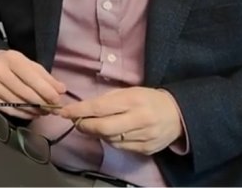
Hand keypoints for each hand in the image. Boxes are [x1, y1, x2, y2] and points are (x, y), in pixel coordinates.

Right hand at [0, 50, 65, 118]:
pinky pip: (7, 110)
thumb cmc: (15, 66)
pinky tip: (31, 114)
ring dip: (33, 110)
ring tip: (43, 112)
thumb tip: (61, 90)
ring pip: (16, 102)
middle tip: (52, 110)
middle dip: (41, 103)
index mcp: (11, 58)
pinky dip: (22, 114)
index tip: (57, 100)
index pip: (31, 77)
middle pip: (23, 92)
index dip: (46, 90)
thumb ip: (47, 78)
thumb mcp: (31, 66)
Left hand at [57, 87, 183, 154]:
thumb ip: (105, 100)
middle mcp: (139, 120)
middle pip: (102, 128)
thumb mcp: (128, 91)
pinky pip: (120, 147)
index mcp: (133, 100)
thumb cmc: (147, 99)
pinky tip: (112, 132)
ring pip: (109, 140)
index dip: (78, 111)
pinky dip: (110, 140)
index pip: (99, 108)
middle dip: (84, 126)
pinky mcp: (146, 149)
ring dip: (96, 133)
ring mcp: (144, 137)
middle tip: (76, 121)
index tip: (63, 112)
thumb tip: (81, 109)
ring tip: (95, 124)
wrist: (178, 115)